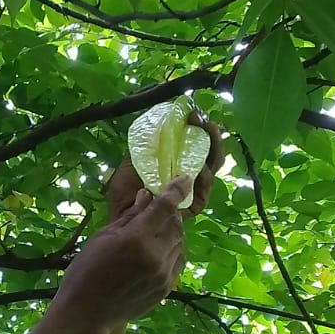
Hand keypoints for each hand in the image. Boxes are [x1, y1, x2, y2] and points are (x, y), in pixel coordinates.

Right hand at [55, 177, 189, 329]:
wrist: (86, 313)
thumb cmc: (86, 271)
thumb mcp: (103, 237)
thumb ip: (130, 216)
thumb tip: (147, 196)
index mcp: (136, 239)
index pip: (165, 207)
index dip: (176, 190)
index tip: (184, 178)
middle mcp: (155, 256)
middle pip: (175, 224)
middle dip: (170, 212)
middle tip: (159, 208)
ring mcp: (164, 275)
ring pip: (180, 242)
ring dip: (172, 232)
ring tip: (155, 232)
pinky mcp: (167, 288)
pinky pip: (178, 261)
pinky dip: (173, 250)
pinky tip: (158, 250)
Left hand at [106, 112, 224, 222]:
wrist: (122, 220)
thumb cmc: (124, 195)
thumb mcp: (130, 163)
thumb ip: (144, 146)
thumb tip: (156, 122)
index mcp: (172, 162)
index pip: (191, 142)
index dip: (194, 127)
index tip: (192, 113)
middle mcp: (185, 174)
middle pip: (207, 152)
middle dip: (208, 133)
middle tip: (203, 119)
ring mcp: (192, 189)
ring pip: (211, 166)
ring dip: (212, 147)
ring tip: (209, 130)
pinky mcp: (194, 205)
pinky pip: (204, 189)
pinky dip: (205, 176)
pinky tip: (203, 165)